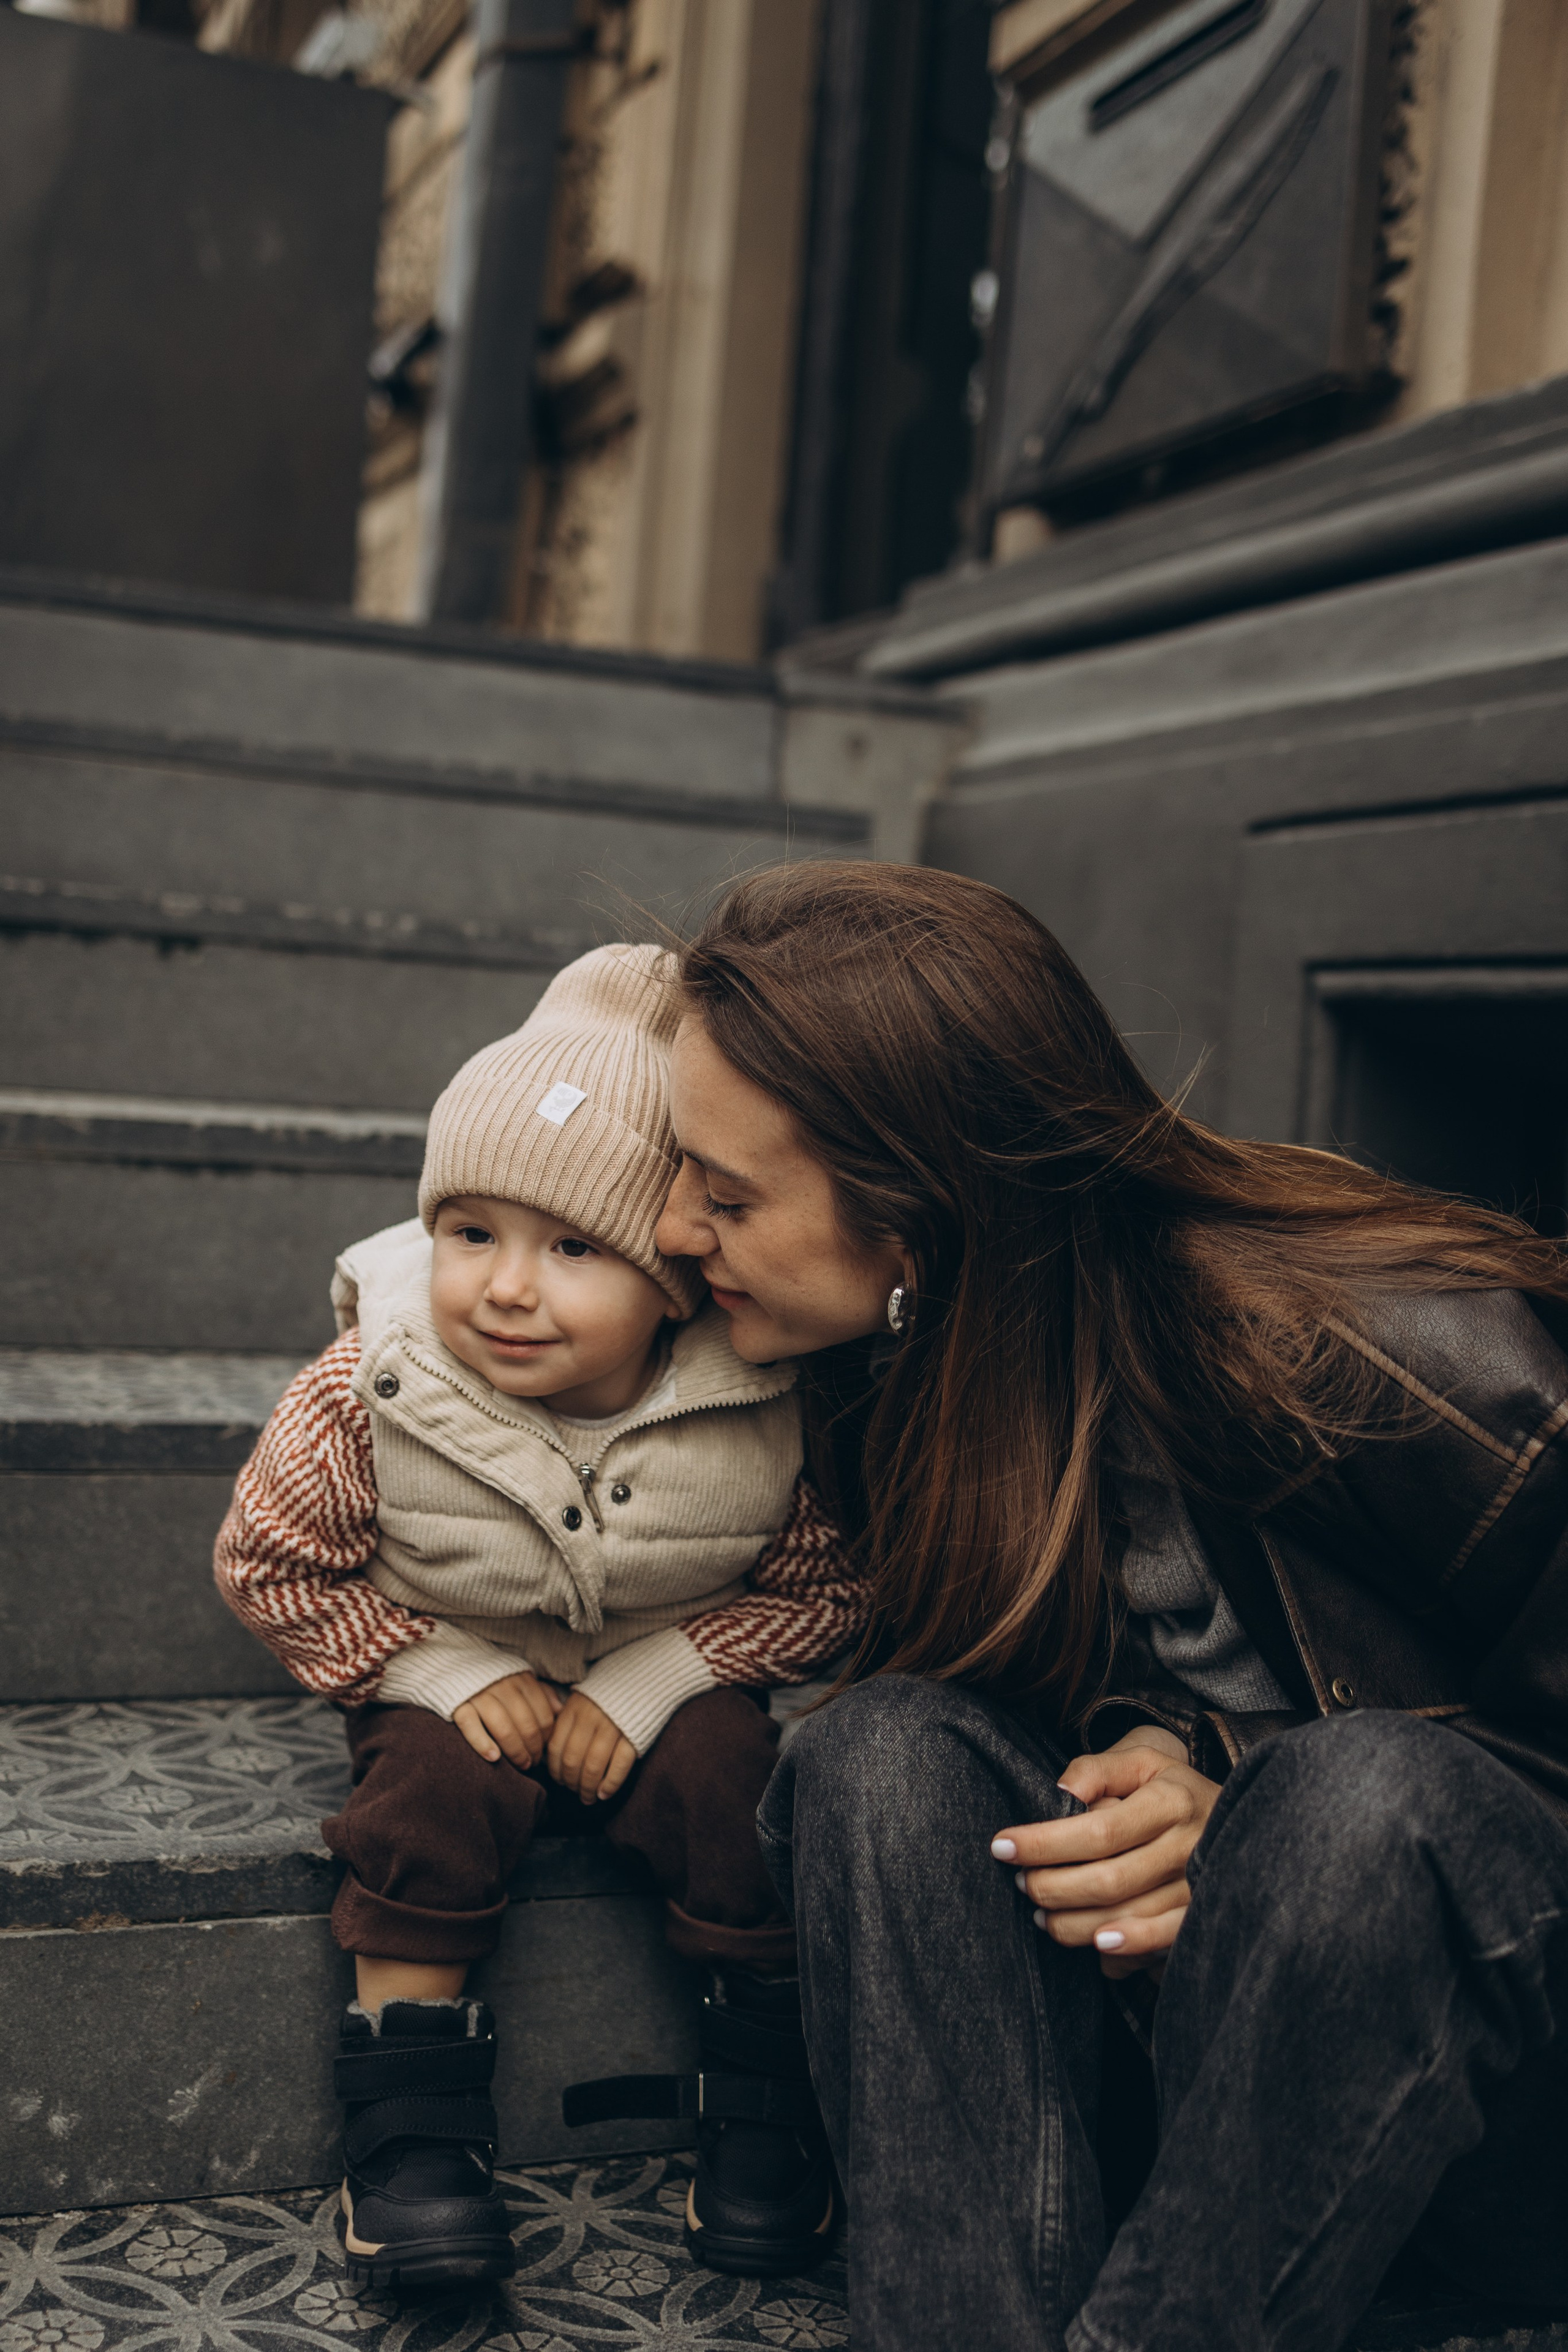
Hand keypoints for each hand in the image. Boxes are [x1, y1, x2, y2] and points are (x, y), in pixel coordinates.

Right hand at [453, 1672, 562, 1767]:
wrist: (452, 1664)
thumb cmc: (492, 1679)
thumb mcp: (519, 1678)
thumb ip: (540, 1693)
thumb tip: (559, 1711)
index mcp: (520, 1679)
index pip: (542, 1714)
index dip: (545, 1738)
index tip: (542, 1751)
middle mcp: (502, 1686)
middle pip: (526, 1724)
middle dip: (533, 1749)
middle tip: (531, 1763)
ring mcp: (479, 1695)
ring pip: (504, 1728)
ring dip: (516, 1751)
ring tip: (520, 1765)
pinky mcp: (458, 1705)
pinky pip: (471, 1726)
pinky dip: (483, 1743)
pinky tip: (494, 1757)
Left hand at [547, 1691, 637, 1803]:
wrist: (644, 1677)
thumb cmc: (608, 1695)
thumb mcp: (582, 1700)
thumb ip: (567, 1723)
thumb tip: (551, 1758)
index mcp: (573, 1708)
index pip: (555, 1747)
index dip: (555, 1770)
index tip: (559, 1781)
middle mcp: (590, 1717)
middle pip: (572, 1760)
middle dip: (571, 1783)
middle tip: (575, 1792)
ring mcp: (612, 1725)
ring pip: (593, 1766)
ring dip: (588, 1788)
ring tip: (589, 1798)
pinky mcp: (633, 1734)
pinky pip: (619, 1765)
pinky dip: (610, 1783)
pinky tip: (605, 1794)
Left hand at [993, 1730, 1220, 1978]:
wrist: (1241, 1816)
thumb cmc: (1172, 1788)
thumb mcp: (1141, 1760)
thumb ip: (1096, 1769)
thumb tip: (1059, 1794)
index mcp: (1171, 1801)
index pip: (1098, 1830)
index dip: (1045, 1843)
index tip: (1002, 1846)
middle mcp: (1189, 1845)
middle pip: (1108, 1880)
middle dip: (1051, 1886)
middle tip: (1020, 1882)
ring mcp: (1200, 1886)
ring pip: (1127, 1916)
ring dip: (1074, 1923)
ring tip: (1041, 1913)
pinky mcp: (1205, 1916)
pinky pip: (1164, 1941)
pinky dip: (1129, 1947)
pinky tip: (1096, 1945)